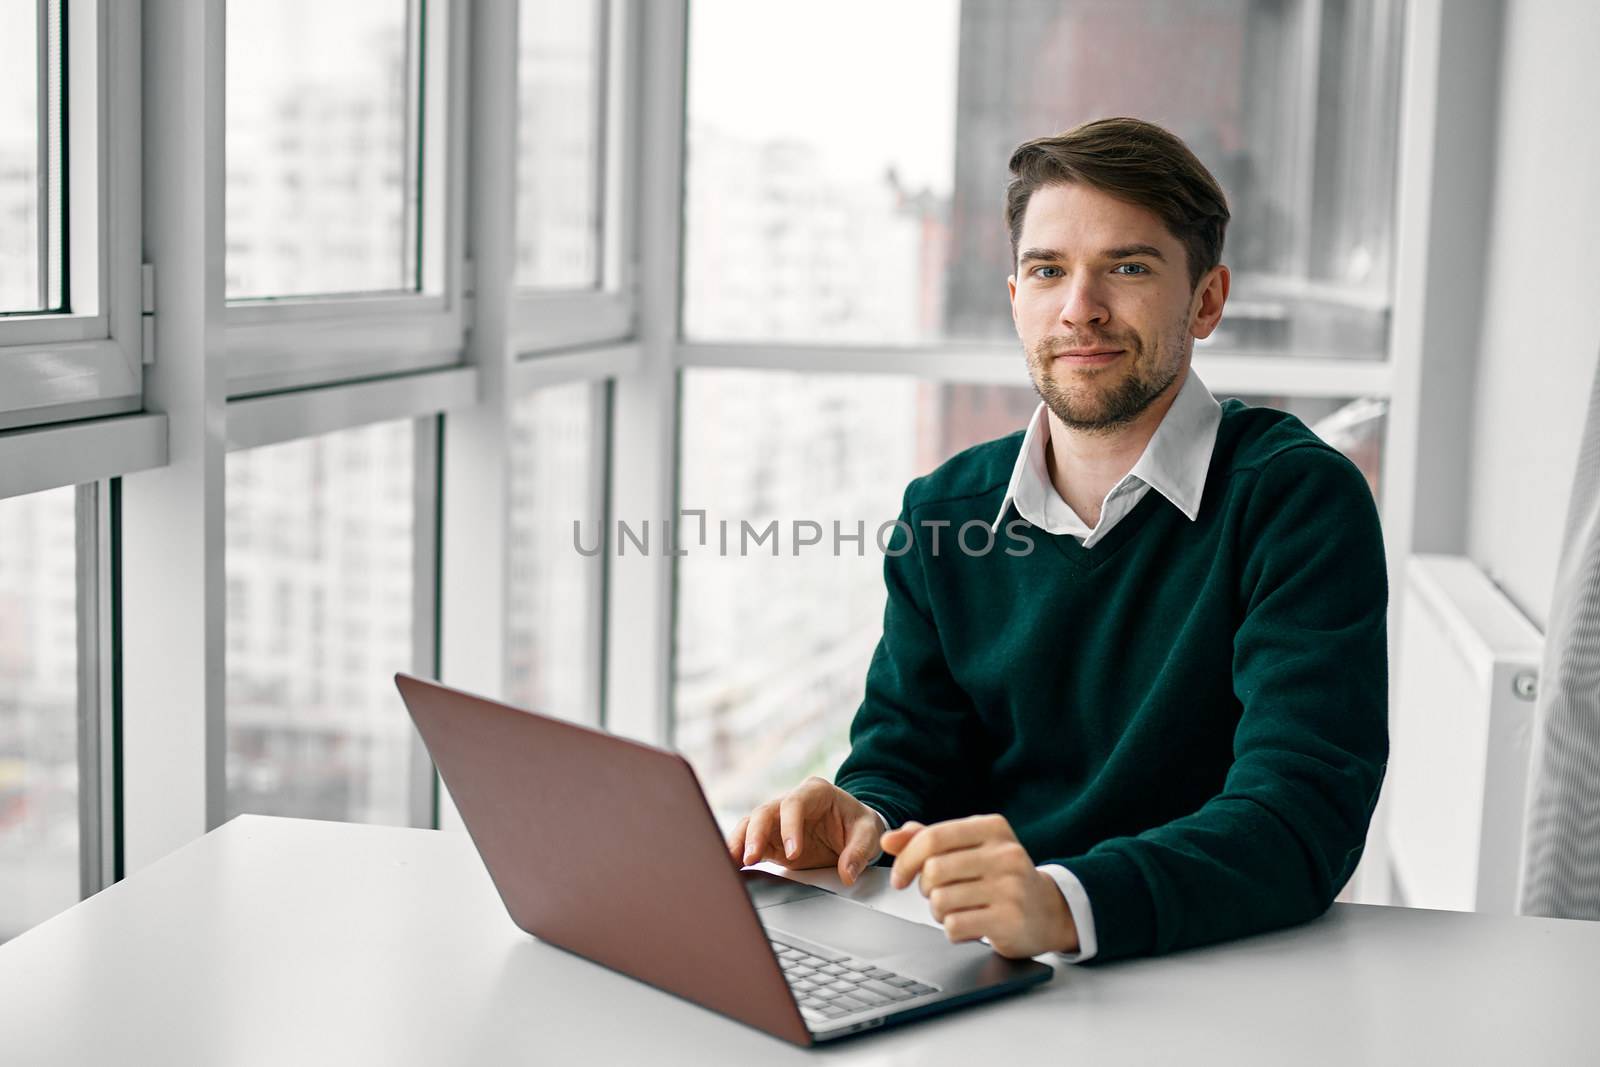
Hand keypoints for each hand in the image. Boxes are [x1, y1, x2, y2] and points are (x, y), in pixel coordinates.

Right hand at [726, 776, 883, 885]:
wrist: (854, 828)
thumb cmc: (859, 824)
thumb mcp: (868, 833)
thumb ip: (859, 852)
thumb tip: (847, 873)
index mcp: (815, 792)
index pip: (795, 804)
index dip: (789, 826)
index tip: (792, 853)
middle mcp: (792, 803)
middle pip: (765, 811)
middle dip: (755, 834)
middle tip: (752, 857)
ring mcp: (779, 821)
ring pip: (751, 824)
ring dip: (740, 842)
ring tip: (733, 861)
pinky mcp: (772, 839)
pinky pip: (751, 842)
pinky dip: (740, 852)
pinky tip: (733, 865)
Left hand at [882, 813, 1077, 958]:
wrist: (1050, 911)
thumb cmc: (1001, 877)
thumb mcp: (971, 849)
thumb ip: (929, 840)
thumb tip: (888, 840)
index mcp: (993, 828)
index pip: (933, 837)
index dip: (906, 859)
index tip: (899, 877)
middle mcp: (1005, 854)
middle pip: (933, 870)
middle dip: (925, 888)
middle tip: (938, 894)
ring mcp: (1010, 887)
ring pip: (941, 901)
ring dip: (939, 911)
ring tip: (959, 910)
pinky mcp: (1010, 920)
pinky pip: (955, 926)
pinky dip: (953, 930)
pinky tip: (971, 925)